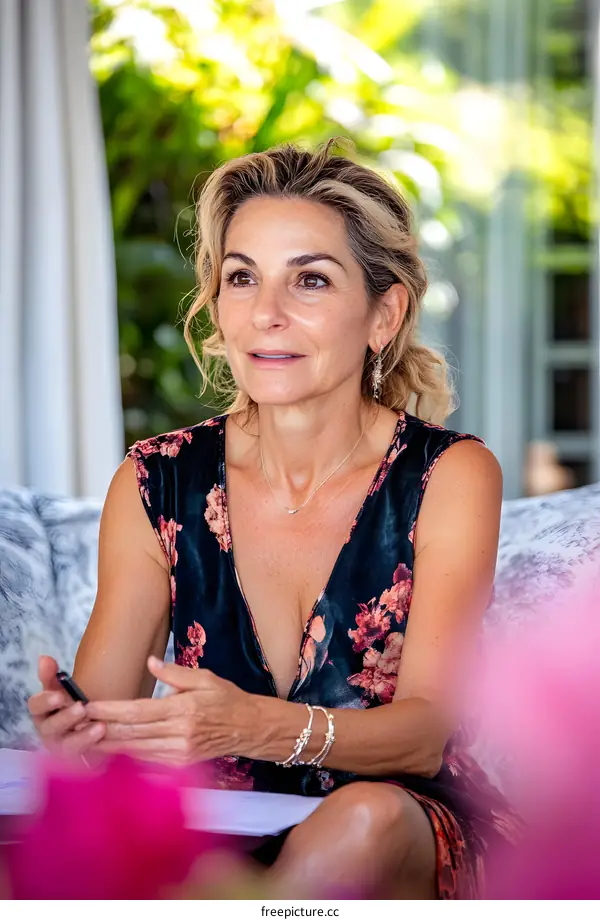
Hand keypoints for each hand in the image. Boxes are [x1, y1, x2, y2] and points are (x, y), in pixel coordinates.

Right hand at [27, 655, 105, 756]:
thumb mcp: (63, 690)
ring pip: (67, 746)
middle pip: (51, 727)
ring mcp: (62, 749)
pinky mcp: (78, 761)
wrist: (92, 728)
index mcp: (43, 712)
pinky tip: (106, 739)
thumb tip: (44, 658)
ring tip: (99, 726)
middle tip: (81, 707)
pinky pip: (84, 760)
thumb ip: (53, 676)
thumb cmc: (73, 706)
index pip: (36, 706)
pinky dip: (95, 750)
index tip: (58, 695)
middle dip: (65, 718)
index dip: (45, 701)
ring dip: (82, 737)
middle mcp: (49, 732)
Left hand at [85, 657, 254, 765]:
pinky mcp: (181, 765)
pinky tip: (110, 752)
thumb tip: (150, 662)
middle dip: (102, 728)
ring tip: (84, 738)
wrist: (250, 728)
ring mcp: (180, 753)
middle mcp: (180, 734)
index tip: (89, 706)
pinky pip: (147, 762)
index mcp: (183, 709)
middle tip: (76, 723)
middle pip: (132, 734)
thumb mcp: (205, 678)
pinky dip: (126, 757)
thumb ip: (175, 673)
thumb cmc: (227, 699)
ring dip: (109, 745)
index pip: (138, 711)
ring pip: (135, 751)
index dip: (110, 710)